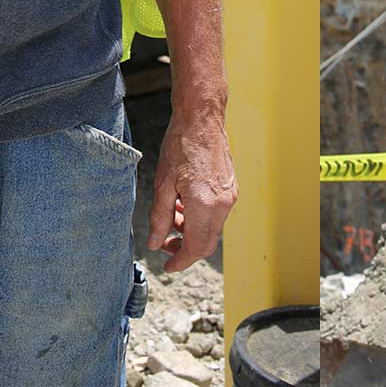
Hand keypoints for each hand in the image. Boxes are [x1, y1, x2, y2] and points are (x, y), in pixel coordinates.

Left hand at [145, 106, 235, 272]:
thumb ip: (159, 217)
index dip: (181, 261)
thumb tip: (154, 243)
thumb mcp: (162, 183)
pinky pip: (216, 214)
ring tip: (171, 219)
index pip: (196, 247)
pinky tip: (183, 205)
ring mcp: (230, 196)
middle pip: (207, 243)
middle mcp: (222, 203)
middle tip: (165, 244)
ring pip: (212, 229)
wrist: (202, 118)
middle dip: (186, 249)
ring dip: (192, 232)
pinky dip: (200, 218)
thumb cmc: (180, 146)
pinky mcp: (231, 188)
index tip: (168, 267)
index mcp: (204, 204)